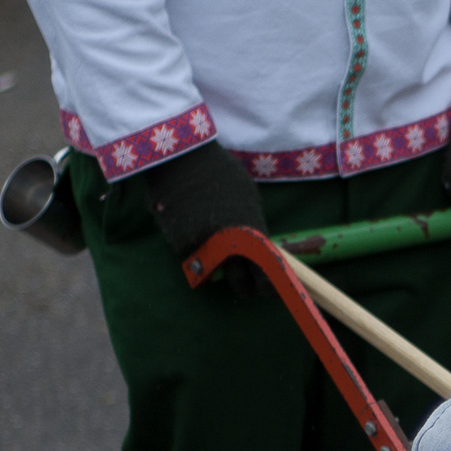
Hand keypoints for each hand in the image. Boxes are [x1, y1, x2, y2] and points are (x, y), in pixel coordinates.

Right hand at [141, 142, 271, 297]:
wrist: (182, 158)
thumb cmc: (220, 172)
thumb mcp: (247, 198)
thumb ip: (252, 226)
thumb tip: (257, 247)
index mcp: (252, 233)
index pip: (267, 271)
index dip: (270, 286)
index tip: (271, 291)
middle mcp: (229, 245)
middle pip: (240, 282)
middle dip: (245, 286)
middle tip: (246, 286)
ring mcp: (204, 248)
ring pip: (214, 270)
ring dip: (216, 264)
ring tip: (214, 245)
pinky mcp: (179, 245)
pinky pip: (192, 258)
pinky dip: (194, 250)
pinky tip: (192, 229)